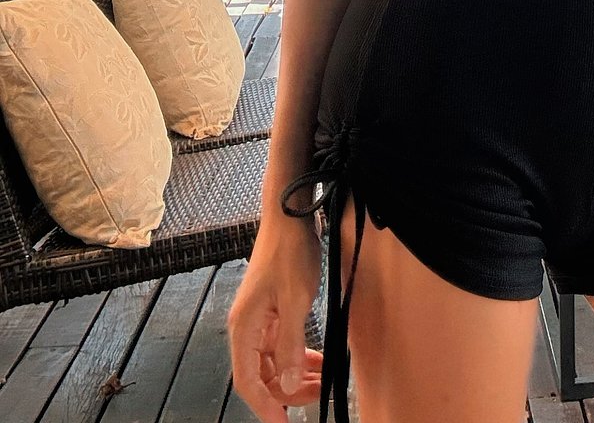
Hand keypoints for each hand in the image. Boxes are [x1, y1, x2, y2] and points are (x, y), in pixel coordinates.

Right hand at [227, 221, 325, 420]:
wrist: (291, 216)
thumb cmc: (290, 252)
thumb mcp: (295, 300)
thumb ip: (291, 344)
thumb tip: (290, 386)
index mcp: (244, 328)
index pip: (247, 381)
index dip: (265, 407)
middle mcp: (247, 328)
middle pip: (261, 376)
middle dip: (287, 393)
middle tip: (317, 398)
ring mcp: (260, 319)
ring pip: (274, 362)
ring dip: (296, 376)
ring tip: (322, 384)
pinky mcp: (273, 311)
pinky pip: (282, 345)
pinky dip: (299, 356)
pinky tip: (318, 363)